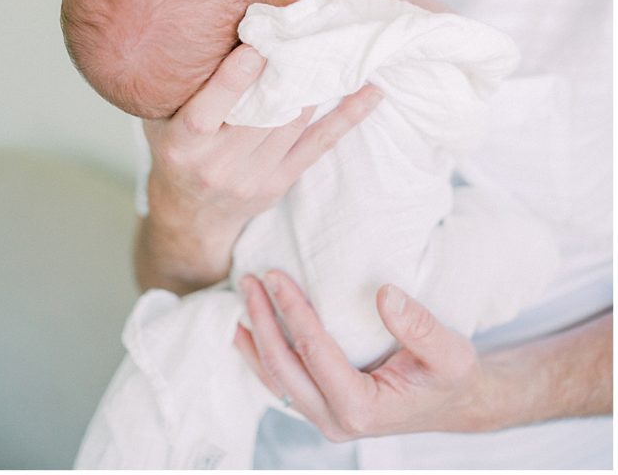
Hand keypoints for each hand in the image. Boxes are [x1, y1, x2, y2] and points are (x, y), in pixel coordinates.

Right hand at [137, 47, 382, 291]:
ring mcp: (253, 176)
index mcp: (183, 146)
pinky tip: (371, 91)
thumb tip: (206, 27)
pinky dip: (347, 115)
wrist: (190, 217)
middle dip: (282, 71)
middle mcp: (218, 164)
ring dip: (314, 80)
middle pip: (259, 114)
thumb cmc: (175, 152)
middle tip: (305, 30)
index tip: (253, 48)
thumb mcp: (161, 121)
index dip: (231, 81)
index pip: (205, 113)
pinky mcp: (281, 181)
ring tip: (331, 44)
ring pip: (293, 120)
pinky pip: (320, 143)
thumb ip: (179, 86)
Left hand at [234, 270, 485, 440]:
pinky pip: (283, 383)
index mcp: (363, 408)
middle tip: (249, 279)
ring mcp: (326, 418)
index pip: (314, 351)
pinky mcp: (322, 408)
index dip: (291, 311)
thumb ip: (419, 326)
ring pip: (276, 379)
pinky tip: (245, 332)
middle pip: (285, 367)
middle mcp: (337, 420)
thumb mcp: (451, 352)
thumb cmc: (451, 377)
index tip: (275, 275)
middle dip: (262, 320)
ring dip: (256, 337)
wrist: (454, 403)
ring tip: (242, 297)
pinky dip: (261, 356)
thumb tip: (384, 293)